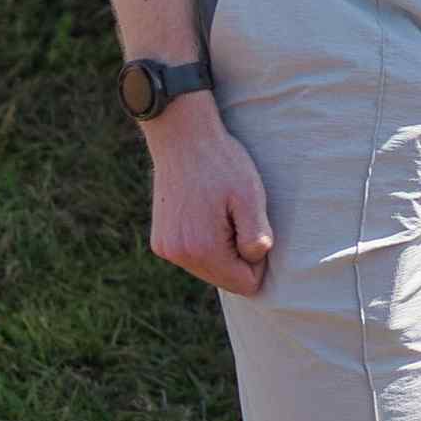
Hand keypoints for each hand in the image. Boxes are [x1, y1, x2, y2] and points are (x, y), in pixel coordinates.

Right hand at [145, 104, 274, 296]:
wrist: (182, 136)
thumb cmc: (222, 163)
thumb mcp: (251, 196)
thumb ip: (257, 236)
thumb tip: (256, 261)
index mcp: (203, 249)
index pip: (245, 284)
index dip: (259, 259)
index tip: (256, 227)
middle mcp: (179, 256)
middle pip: (226, 280)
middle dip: (240, 256)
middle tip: (239, 216)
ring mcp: (166, 248)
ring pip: (209, 269)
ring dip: (223, 249)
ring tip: (222, 212)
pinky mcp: (160, 240)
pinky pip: (193, 256)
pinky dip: (205, 243)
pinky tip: (207, 213)